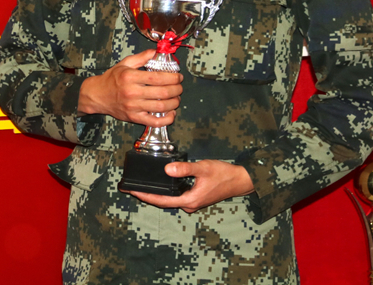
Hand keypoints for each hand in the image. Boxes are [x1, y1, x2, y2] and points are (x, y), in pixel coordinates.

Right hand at [77, 50, 182, 126]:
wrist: (97, 95)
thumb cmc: (111, 79)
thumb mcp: (124, 64)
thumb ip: (141, 57)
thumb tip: (156, 51)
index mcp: (130, 77)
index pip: (158, 77)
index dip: (173, 77)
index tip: (178, 76)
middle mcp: (132, 92)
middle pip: (163, 92)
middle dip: (177, 89)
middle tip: (180, 87)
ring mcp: (133, 106)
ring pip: (161, 106)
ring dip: (174, 102)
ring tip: (177, 98)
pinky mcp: (134, 117)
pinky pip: (154, 122)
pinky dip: (166, 119)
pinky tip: (171, 113)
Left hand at [128, 160, 254, 212]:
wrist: (240, 180)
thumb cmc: (224, 175)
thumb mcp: (203, 168)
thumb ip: (185, 168)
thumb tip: (167, 170)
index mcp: (189, 200)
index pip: (162, 200)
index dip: (146, 196)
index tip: (132, 192)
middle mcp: (189, 204)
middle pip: (163, 201)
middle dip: (148, 195)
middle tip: (132, 188)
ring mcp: (192, 202)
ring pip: (170, 199)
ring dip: (157, 193)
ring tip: (143, 185)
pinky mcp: (195, 198)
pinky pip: (176, 196)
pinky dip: (167, 191)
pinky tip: (161, 183)